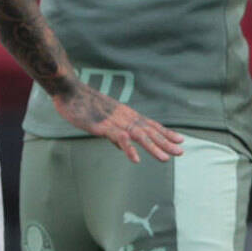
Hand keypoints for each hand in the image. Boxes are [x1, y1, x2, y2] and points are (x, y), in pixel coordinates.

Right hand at [52, 84, 185, 163]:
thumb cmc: (84, 105)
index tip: (180, 139)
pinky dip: (128, 148)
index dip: (165, 133)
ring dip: (153, 147)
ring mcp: (115, 121)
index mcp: (126, 115)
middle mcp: (125, 117)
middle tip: (181, 151)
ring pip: (138, 135)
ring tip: (165, 158)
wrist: (70, 91)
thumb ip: (114, 133)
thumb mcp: (103, 120)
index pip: (150, 125)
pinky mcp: (102, 126)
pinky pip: (118, 138)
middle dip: (165, 142)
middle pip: (149, 131)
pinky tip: (136, 159)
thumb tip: (123, 146)